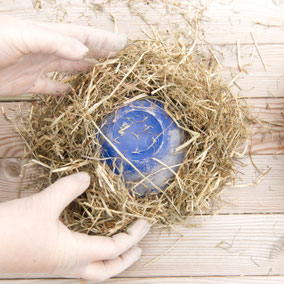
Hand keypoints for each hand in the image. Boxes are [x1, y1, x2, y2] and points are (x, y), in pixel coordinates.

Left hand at [0, 16, 126, 95]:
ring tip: (101, 74)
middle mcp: (46, 50)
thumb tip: (83, 49)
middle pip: (79, 51)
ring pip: (68, 69)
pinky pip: (50, 87)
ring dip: (85, 71)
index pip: (82, 36)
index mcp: (48, 36)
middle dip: (100, 53)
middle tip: (118, 59)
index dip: (103, 39)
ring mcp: (37, 67)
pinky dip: (62, 90)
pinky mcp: (28, 83)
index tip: (123, 43)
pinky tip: (71, 92)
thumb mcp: (22, 36)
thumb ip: (53, 41)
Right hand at [0, 172, 149, 280]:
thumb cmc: (11, 230)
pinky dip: (94, 253)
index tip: (144, 223)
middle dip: (126, 260)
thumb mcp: (44, 204)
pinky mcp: (48, 261)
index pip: (115, 247)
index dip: (133, 235)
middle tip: (139, 249)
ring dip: (111, 260)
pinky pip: (80, 262)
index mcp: (75, 253)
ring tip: (120, 247)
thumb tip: (87, 177)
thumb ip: (69, 189)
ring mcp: (58, 266)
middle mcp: (70, 264)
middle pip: (107, 271)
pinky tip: (90, 240)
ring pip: (93, 270)